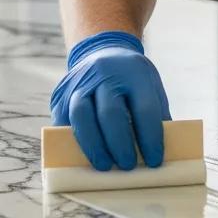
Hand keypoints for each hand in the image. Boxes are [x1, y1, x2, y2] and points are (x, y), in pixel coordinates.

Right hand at [50, 31, 170, 170]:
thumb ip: (156, 116)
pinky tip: (83, 154)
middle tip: (127, 166)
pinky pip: (63, 120)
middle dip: (119, 144)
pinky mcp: (61, 94)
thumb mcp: (151, 87)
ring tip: (104, 165)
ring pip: (81, 115)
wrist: (103, 51)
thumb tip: (156, 155)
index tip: (154, 161)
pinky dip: (72, 140)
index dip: (150, 138)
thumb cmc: (132, 79)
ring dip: (93, 145)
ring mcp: (79, 82)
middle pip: (110, 113)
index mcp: (134, 73)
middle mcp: (105, 75)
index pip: (144, 109)